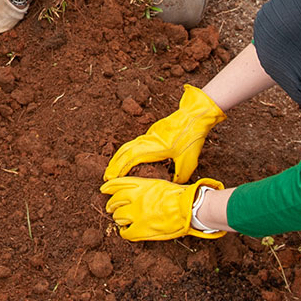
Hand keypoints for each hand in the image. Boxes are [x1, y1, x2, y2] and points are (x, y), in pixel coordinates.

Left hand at [100, 176, 224, 241]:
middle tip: (111, 208)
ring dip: (118, 218)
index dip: (108, 187)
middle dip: (111, 205)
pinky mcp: (140, 229)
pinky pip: (126, 233)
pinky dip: (124, 232)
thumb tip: (141, 191)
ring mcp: (137, 214)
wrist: (188, 208)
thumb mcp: (159, 184)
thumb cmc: (179, 195)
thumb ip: (146, 187)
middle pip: (114, 201)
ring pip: (118, 217)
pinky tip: (126, 231)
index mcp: (140, 186)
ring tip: (120, 220)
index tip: (104, 189)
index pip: (117, 185)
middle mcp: (135, 199)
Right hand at [104, 84, 225, 183]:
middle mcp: (148, 140)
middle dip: (114, 164)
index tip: (110, 178)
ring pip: (129, 146)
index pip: (131, 158)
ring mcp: (149, 134)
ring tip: (112, 167)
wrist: (195, 115)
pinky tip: (127, 156)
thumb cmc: (192, 137)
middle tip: (106, 176)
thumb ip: (179, 175)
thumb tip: (172, 185)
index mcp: (154, 147)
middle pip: (125, 151)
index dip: (119, 168)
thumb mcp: (188, 161)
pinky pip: (135, 142)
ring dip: (119, 157)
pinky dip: (127, 150)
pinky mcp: (152, 132)